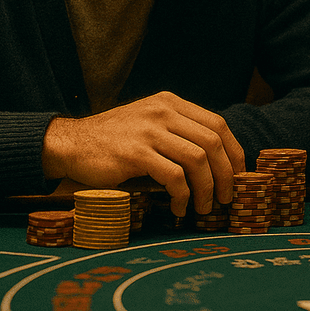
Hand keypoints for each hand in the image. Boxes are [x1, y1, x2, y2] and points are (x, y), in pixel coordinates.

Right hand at [42, 91, 244, 215]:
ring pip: (197, 160)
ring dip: (207, 189)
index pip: (218, 124)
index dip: (234, 152)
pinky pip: (174, 177)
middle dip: (226, 174)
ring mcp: (149, 131)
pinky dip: (183, 196)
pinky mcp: (135, 154)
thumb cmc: (113, 139)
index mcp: (170, 103)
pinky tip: (179, 207)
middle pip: (213, 142)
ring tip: (203, 207)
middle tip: (225, 197)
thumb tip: (217, 161)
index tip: (238, 175)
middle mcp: (163, 112)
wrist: (71, 143)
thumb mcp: (149, 122)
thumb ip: (178, 131)